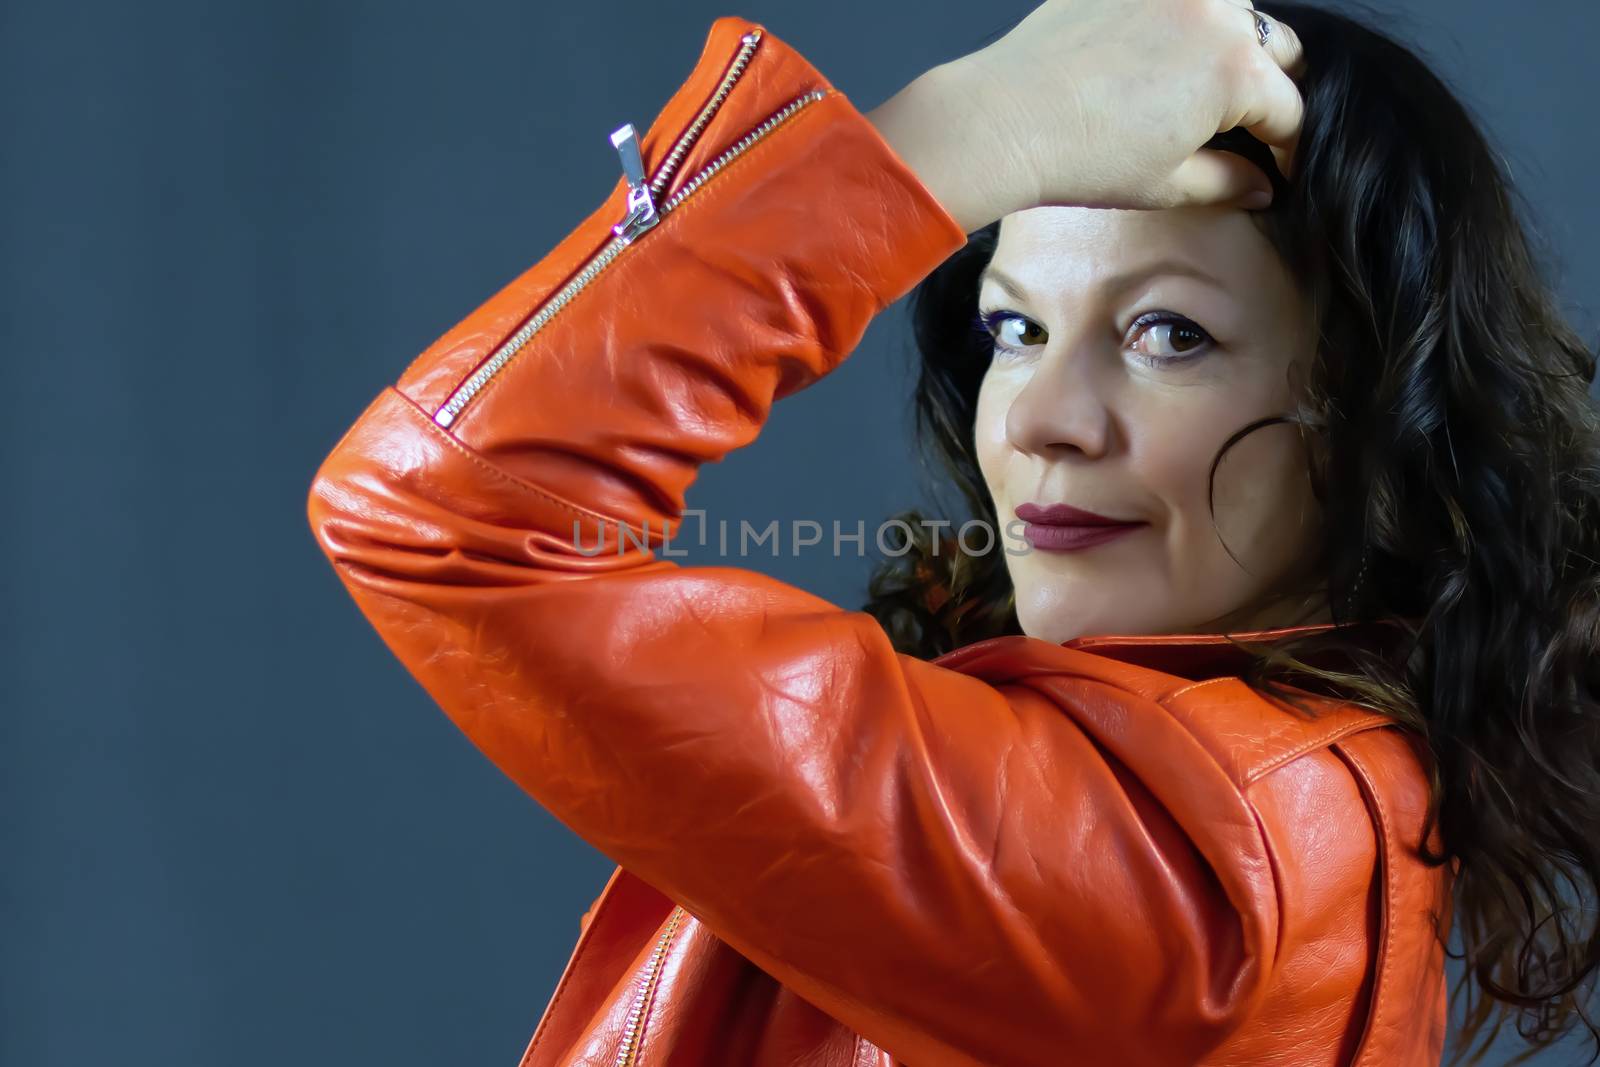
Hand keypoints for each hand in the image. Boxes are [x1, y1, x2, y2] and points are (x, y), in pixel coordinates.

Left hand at [866, 0, 1305, 230]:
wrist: (1006, 120)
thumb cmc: (1081, 157)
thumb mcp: (1166, 183)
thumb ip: (1226, 181)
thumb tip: (1259, 185)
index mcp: (1237, 72)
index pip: (1289, 109)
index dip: (1287, 146)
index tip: (1275, 163)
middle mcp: (1216, 15)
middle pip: (1274, 48)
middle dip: (1267, 88)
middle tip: (1240, 123)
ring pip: (1234, 8)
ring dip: (1230, 41)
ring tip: (1198, 82)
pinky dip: (1182, 18)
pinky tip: (1158, 51)